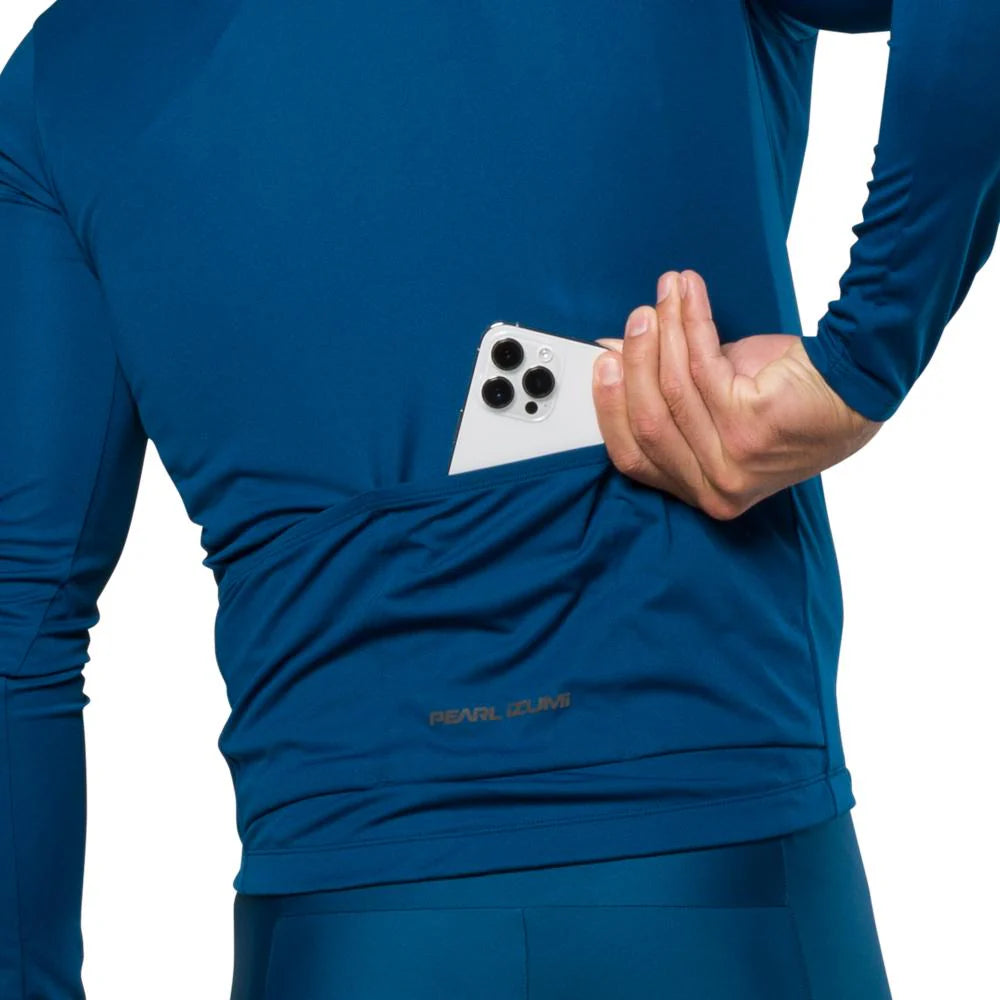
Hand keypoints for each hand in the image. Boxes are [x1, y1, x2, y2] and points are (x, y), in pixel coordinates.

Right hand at [590, 269, 882, 519]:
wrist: (851, 388)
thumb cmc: (786, 398)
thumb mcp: (712, 399)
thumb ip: (665, 386)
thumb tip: (614, 354)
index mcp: (701, 490)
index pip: (633, 457)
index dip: (612, 407)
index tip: (604, 362)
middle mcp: (715, 487)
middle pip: (647, 421)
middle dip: (636, 361)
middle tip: (638, 317)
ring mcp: (733, 462)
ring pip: (672, 388)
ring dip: (663, 332)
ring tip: (665, 295)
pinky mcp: (750, 428)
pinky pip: (702, 364)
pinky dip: (690, 321)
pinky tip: (688, 294)